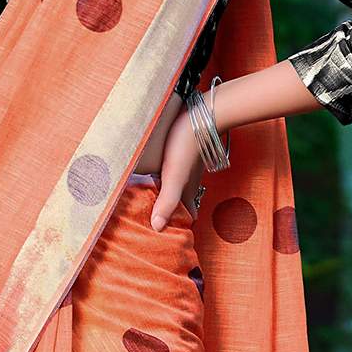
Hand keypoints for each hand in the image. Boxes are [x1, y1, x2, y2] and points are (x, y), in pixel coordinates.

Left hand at [150, 96, 206, 230]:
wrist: (203, 114)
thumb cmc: (187, 145)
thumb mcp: (175, 175)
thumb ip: (167, 201)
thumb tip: (156, 228)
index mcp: (187, 193)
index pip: (185, 218)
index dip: (176, 228)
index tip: (162, 237)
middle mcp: (189, 184)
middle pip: (181, 206)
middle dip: (169, 216)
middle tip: (151, 224)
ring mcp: (187, 171)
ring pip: (178, 191)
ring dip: (166, 200)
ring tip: (148, 206)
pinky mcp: (183, 157)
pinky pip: (174, 177)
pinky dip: (165, 184)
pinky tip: (154, 179)